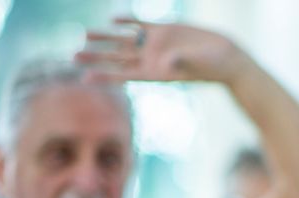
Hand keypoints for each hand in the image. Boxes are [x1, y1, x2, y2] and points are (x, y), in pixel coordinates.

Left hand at [75, 17, 249, 85]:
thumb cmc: (214, 67)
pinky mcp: (164, 31)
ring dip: (105, 38)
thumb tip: (166, 61)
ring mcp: (156, 45)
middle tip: (72, 56)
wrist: (226, 57)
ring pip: (123, 41)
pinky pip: (140, 25)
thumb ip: (180, 63)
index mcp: (155, 73)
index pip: (123, 75)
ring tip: (84, 35)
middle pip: (117, 58)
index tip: (84, 77)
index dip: (104, 75)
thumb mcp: (196, 65)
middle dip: (95, 57)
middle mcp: (151, 60)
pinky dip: (128, 21)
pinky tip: (114, 19)